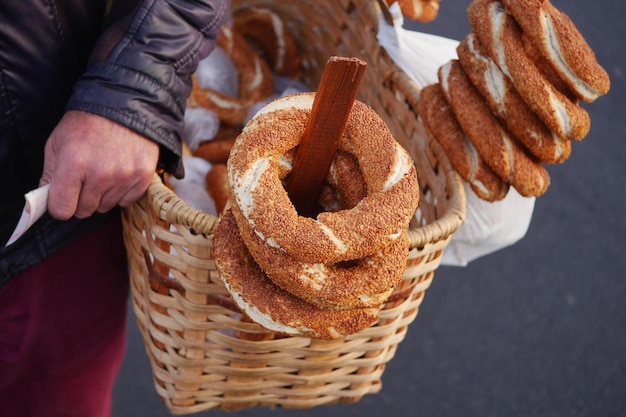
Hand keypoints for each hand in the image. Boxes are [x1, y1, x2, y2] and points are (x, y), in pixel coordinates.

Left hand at [40, 110, 159, 219]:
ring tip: (102, 173)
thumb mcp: (57, 142)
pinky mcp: (143, 176)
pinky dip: (120, 193)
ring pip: (106, 207)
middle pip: (85, 211)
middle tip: (83, 181)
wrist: (122, 105)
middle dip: (80, 200)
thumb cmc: (86, 123)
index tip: (63, 198)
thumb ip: (50, 174)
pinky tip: (117, 174)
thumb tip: (46, 201)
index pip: (62, 210)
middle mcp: (101, 174)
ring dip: (101, 196)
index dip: (60, 206)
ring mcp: (124, 176)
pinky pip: (126, 201)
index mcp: (74, 164)